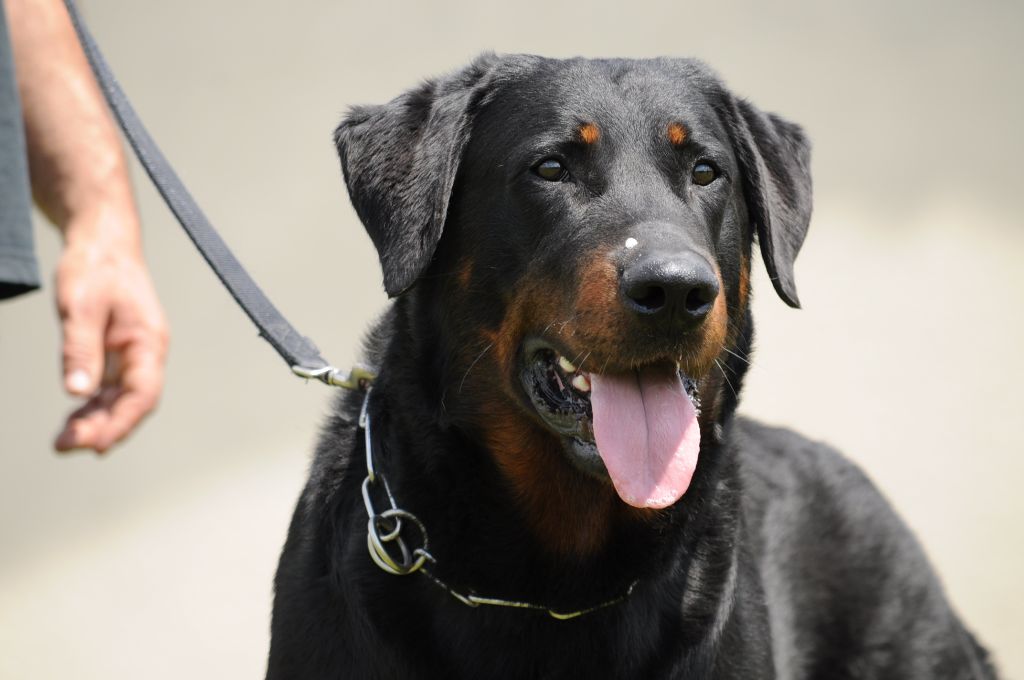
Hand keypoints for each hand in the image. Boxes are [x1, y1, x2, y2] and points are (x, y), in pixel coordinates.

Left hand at [53, 209, 167, 452]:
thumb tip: (76, 392)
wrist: (102, 238)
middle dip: (103, 428)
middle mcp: (146, 353)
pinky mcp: (116, 351)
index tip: (93, 444)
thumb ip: (80, 350)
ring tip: (63, 440)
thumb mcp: (82, 307)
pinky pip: (108, 387)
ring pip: (119, 399)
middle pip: (132, 403)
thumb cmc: (96, 266)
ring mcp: (132, 354)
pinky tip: (73, 418)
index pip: (142, 395)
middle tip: (65, 445)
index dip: (120, 423)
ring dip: (95, 421)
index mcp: (149, 342)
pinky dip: (92, 405)